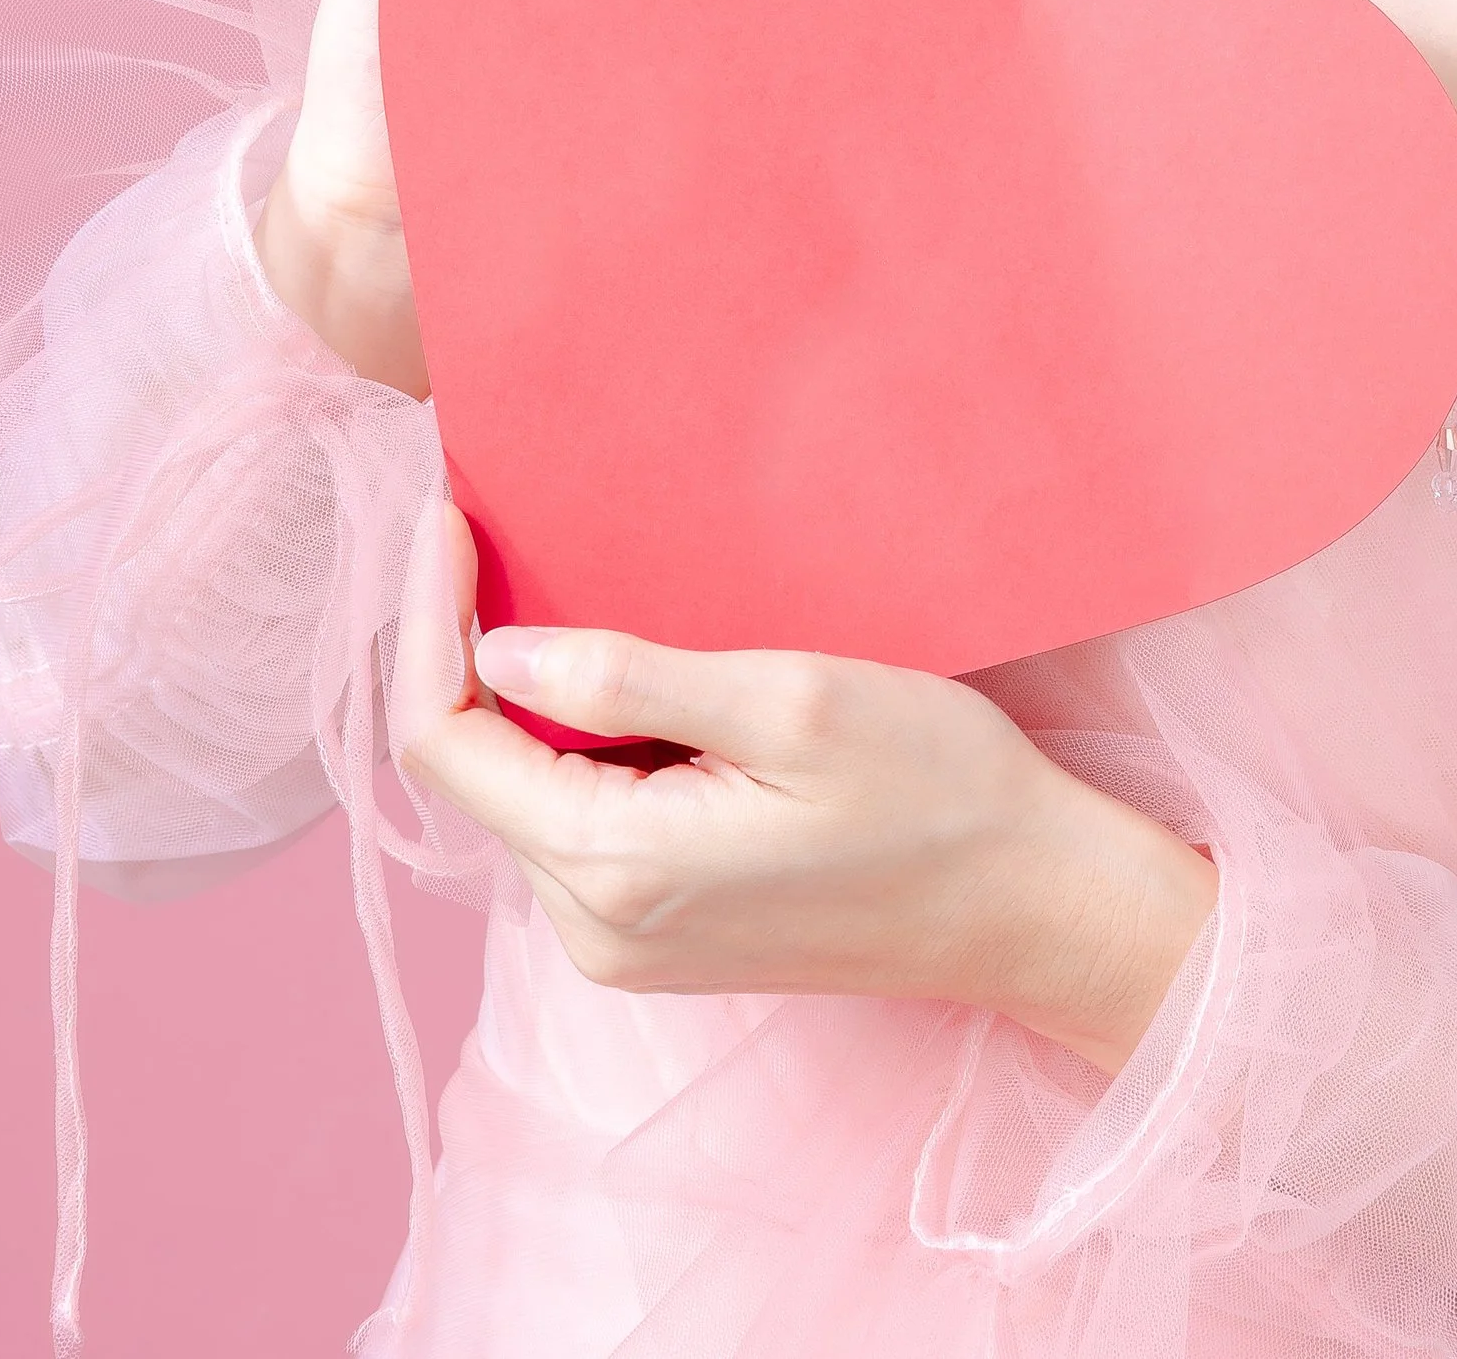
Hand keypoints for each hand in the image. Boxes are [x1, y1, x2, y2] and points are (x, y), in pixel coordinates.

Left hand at [395, 508, 1217, 1072]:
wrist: (1028, 905)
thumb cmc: (935, 791)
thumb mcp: (789, 701)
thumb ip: (630, 682)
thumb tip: (499, 651)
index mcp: (614, 868)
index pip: (446, 741)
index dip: (428, 620)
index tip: (444, 514)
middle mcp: (593, 928)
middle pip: (473, 771)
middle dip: (465, 646)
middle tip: (483, 526)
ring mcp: (625, 943)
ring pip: (523, 795)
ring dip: (522, 692)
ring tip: (549, 578)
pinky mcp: (661, 935)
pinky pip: (577, 823)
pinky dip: (572, 740)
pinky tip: (618, 670)